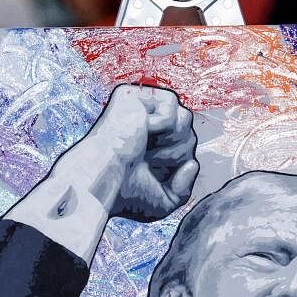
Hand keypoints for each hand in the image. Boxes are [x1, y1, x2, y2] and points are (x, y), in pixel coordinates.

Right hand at [73, 84, 197, 222]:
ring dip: (171, 141)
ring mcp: (139, 109)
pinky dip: (162, 123)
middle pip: (189, 134)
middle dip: (176, 154)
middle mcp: (144, 126)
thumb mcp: (163, 202)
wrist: (104, 181)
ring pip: (185, 118)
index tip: (151, 173)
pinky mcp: (133, 94)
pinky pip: (171, 105)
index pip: (187, 148)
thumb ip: (184, 189)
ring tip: (145, 147)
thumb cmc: (124, 194)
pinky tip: (142, 129)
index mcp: (149, 147)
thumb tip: (192, 165)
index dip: (178, 164)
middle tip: (146, 160)